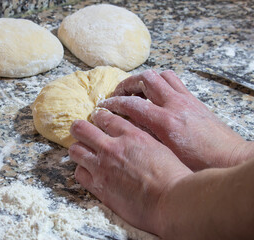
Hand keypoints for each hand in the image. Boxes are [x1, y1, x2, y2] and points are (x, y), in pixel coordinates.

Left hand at [69, 110, 191, 233]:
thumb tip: (131, 138)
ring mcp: (102, 167)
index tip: (97, 119)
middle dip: (79, 129)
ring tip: (83, 153)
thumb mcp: (159, 147)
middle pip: (81, 129)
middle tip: (81, 132)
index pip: (105, 118)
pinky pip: (79, 173)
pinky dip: (82, 171)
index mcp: (131, 135)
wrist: (171, 201)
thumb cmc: (173, 176)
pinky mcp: (99, 186)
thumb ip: (141, 140)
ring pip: (75, 150)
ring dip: (78, 150)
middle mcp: (112, 147)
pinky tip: (88, 172)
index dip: (98, 117)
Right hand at [98, 70, 251, 170]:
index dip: (113, 103)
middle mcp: (175, 105)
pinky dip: (160, 81)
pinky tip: (156, 94)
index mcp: (165, 122)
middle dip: (126, 84)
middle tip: (118, 94)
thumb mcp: (167, 155)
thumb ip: (146, 138)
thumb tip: (129, 128)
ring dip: (143, 80)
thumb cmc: (200, 163)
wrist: (229, 158)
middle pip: (144, 79)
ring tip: (135, 91)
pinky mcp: (193, 99)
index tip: (103, 106)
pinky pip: (174, 80)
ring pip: (159, 75)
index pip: (131, 104)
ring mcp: (185, 99)